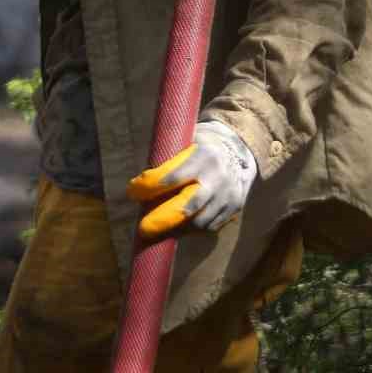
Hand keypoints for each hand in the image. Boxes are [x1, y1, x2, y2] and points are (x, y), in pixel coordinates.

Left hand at [126, 120, 257, 240]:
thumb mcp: (187, 142)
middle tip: (143, 228)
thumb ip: (169, 160)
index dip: (149, 187)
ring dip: (177, 228)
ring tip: (160, 229)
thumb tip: (142, 182)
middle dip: (162, 219)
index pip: (172, 177)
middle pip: (187, 207)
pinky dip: (193, 230)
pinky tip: (180, 227)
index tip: (132, 192)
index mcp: (203, 156)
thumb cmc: (202, 145)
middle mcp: (217, 177)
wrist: (239, 148)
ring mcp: (228, 194)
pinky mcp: (235, 207)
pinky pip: (211, 226)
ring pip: (199, 221)